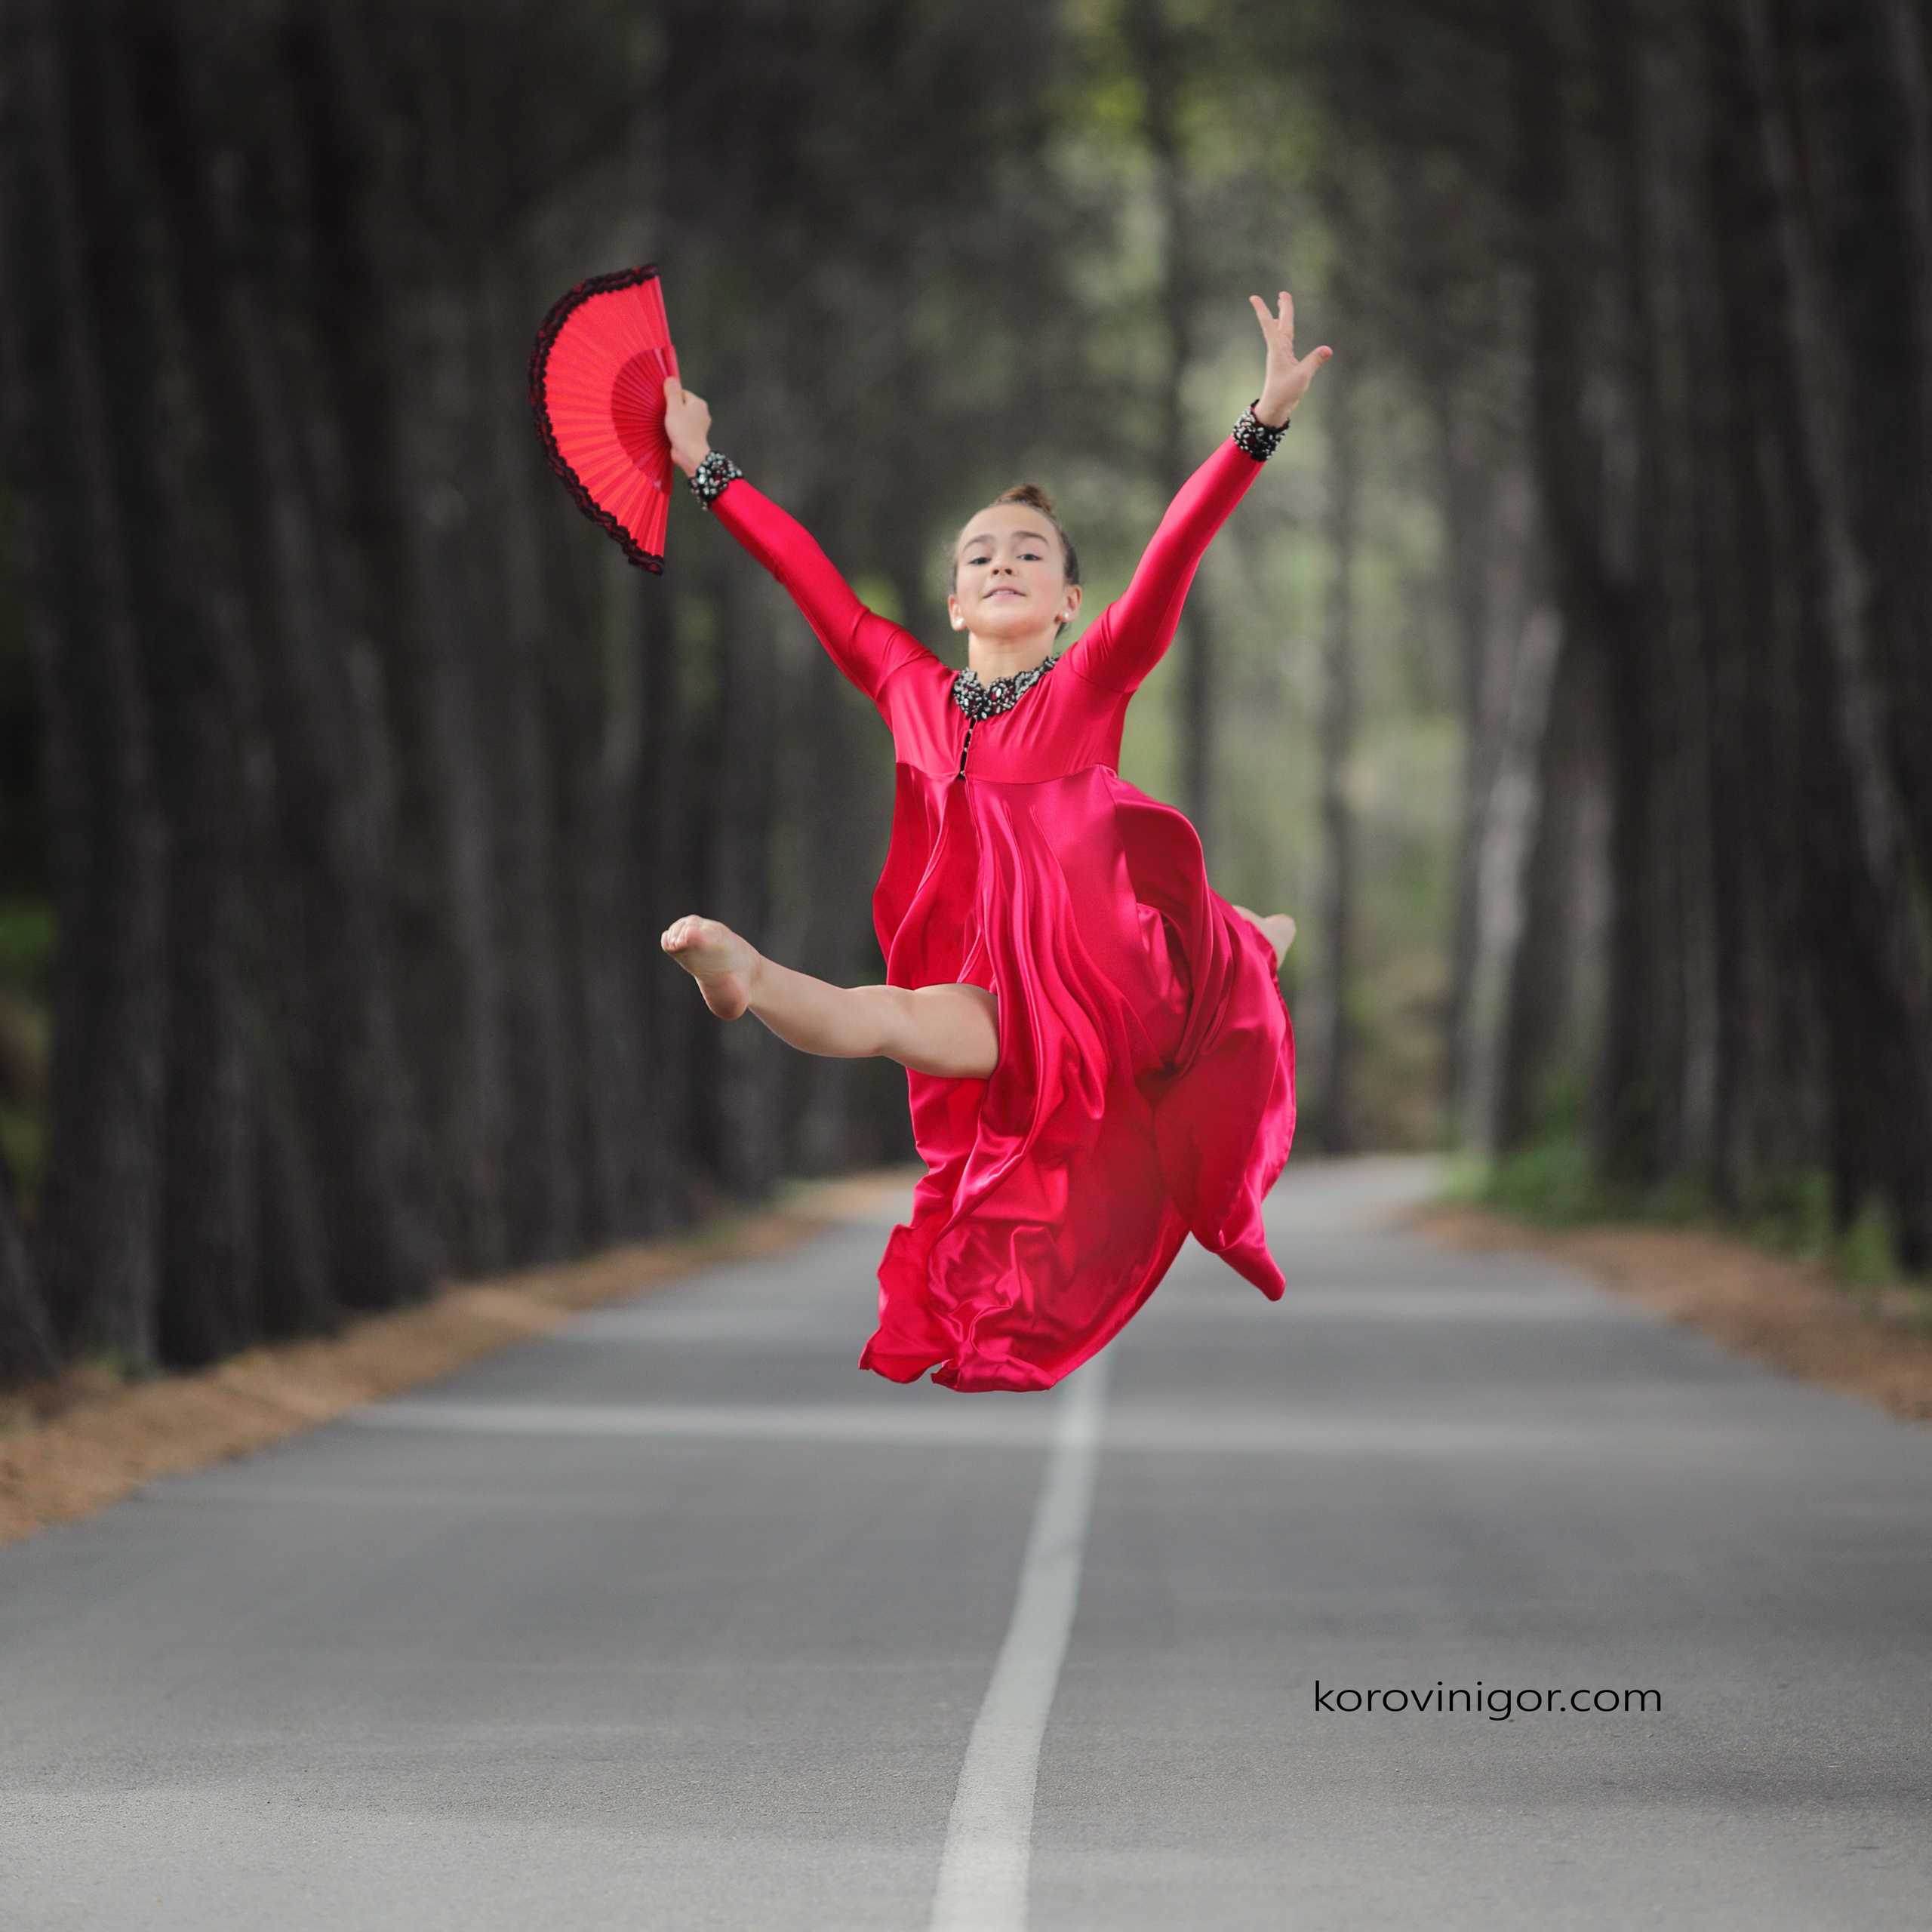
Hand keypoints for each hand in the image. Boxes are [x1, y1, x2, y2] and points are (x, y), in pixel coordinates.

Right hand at [663, 378, 711, 476]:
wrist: (690, 454)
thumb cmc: (682, 430)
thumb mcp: (674, 407)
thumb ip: (672, 392)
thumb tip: (671, 378)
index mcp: (699, 403)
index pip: (682, 393)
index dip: (671, 397)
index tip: (664, 405)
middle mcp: (702, 413)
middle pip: (682, 404)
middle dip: (672, 409)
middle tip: (665, 415)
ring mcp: (699, 425)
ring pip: (683, 416)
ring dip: (674, 419)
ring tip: (668, 424)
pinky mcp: (695, 435)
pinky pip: (683, 427)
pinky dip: (677, 428)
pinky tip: (671, 432)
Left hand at [1249, 291, 1330, 427]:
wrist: (1276, 407)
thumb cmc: (1284, 392)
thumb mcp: (1302, 376)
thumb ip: (1314, 361)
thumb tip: (1327, 350)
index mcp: (1277, 349)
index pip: (1269, 325)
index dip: (1262, 310)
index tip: (1253, 297)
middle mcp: (1278, 349)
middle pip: (1282, 324)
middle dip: (1283, 308)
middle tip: (1283, 293)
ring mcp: (1281, 355)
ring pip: (1284, 331)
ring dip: (1284, 317)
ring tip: (1281, 304)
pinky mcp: (1286, 362)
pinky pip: (1286, 341)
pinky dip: (1285, 331)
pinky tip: (1282, 329)